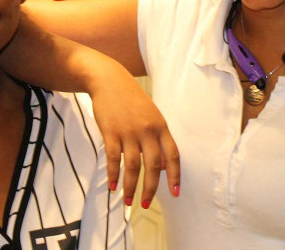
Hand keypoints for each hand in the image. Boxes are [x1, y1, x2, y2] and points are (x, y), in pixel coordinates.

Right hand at [86, 67, 180, 207]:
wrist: (109, 80)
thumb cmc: (131, 100)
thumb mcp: (151, 115)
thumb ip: (157, 139)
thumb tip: (161, 168)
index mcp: (161, 126)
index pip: (173, 155)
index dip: (175, 176)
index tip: (174, 193)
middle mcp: (148, 130)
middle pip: (153, 166)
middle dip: (151, 189)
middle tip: (147, 205)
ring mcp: (129, 132)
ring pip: (133, 166)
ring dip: (130, 187)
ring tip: (128, 201)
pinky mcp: (111, 132)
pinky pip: (114, 159)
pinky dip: (113, 175)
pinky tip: (112, 187)